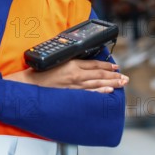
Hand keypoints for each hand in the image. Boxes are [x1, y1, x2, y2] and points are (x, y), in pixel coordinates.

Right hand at [6, 60, 128, 92]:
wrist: (30, 84)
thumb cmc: (40, 72)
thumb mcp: (57, 60)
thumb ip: (70, 60)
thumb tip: (81, 60)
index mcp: (72, 64)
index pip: (95, 64)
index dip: (107, 65)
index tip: (116, 66)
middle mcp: (76, 75)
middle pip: (100, 75)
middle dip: (114, 75)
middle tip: (125, 77)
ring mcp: (75, 86)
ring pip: (98, 84)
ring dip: (112, 83)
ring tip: (122, 83)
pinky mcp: (72, 95)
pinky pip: (90, 94)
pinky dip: (101, 92)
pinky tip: (109, 92)